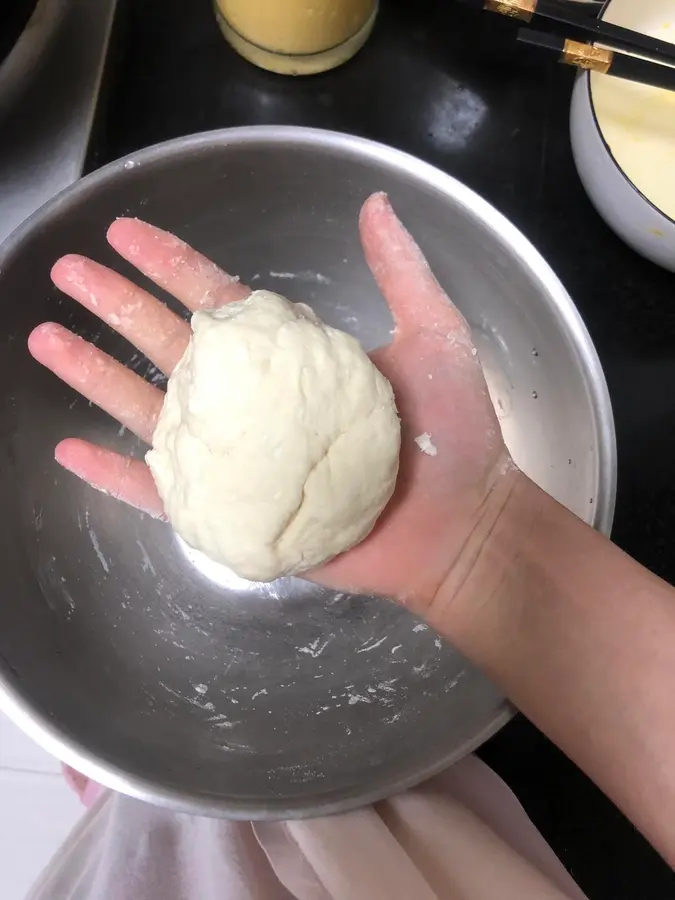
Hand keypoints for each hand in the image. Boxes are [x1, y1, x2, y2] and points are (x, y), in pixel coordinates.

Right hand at [28, 193, 512, 613]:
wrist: (462, 527)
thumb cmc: (453, 437)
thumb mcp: (434, 335)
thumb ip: (401, 271)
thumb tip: (376, 203)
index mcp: (293, 360)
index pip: (218, 302)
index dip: (171, 266)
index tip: (125, 235)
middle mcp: (257, 404)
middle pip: (170, 346)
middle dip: (116, 308)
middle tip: (66, 274)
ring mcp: (240, 459)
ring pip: (154, 412)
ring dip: (97, 378)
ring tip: (46, 340)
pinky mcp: (234, 515)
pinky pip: (161, 495)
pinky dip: (114, 477)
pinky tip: (70, 450)